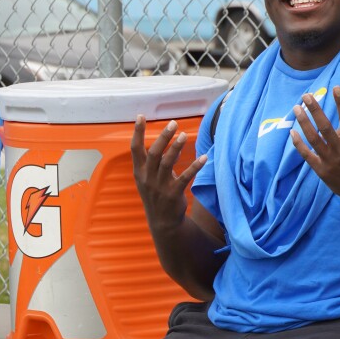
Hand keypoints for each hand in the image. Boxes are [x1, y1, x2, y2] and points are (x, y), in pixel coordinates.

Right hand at [131, 115, 206, 234]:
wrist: (162, 222)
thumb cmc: (156, 195)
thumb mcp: (149, 178)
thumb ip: (155, 161)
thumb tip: (169, 144)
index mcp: (139, 171)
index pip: (135, 148)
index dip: (137, 132)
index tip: (140, 116)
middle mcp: (147, 177)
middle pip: (153, 153)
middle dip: (163, 137)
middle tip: (173, 123)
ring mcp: (160, 186)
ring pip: (167, 163)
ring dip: (176, 147)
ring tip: (184, 135)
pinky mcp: (173, 194)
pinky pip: (185, 177)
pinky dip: (195, 167)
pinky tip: (204, 157)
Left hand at [290, 86, 339, 207]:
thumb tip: (335, 128)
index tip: (336, 87)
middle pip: (324, 126)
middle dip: (314, 109)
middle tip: (306, 96)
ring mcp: (329, 162)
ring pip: (312, 138)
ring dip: (303, 122)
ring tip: (296, 108)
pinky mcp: (321, 171)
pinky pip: (307, 155)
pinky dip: (298, 144)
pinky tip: (292, 132)